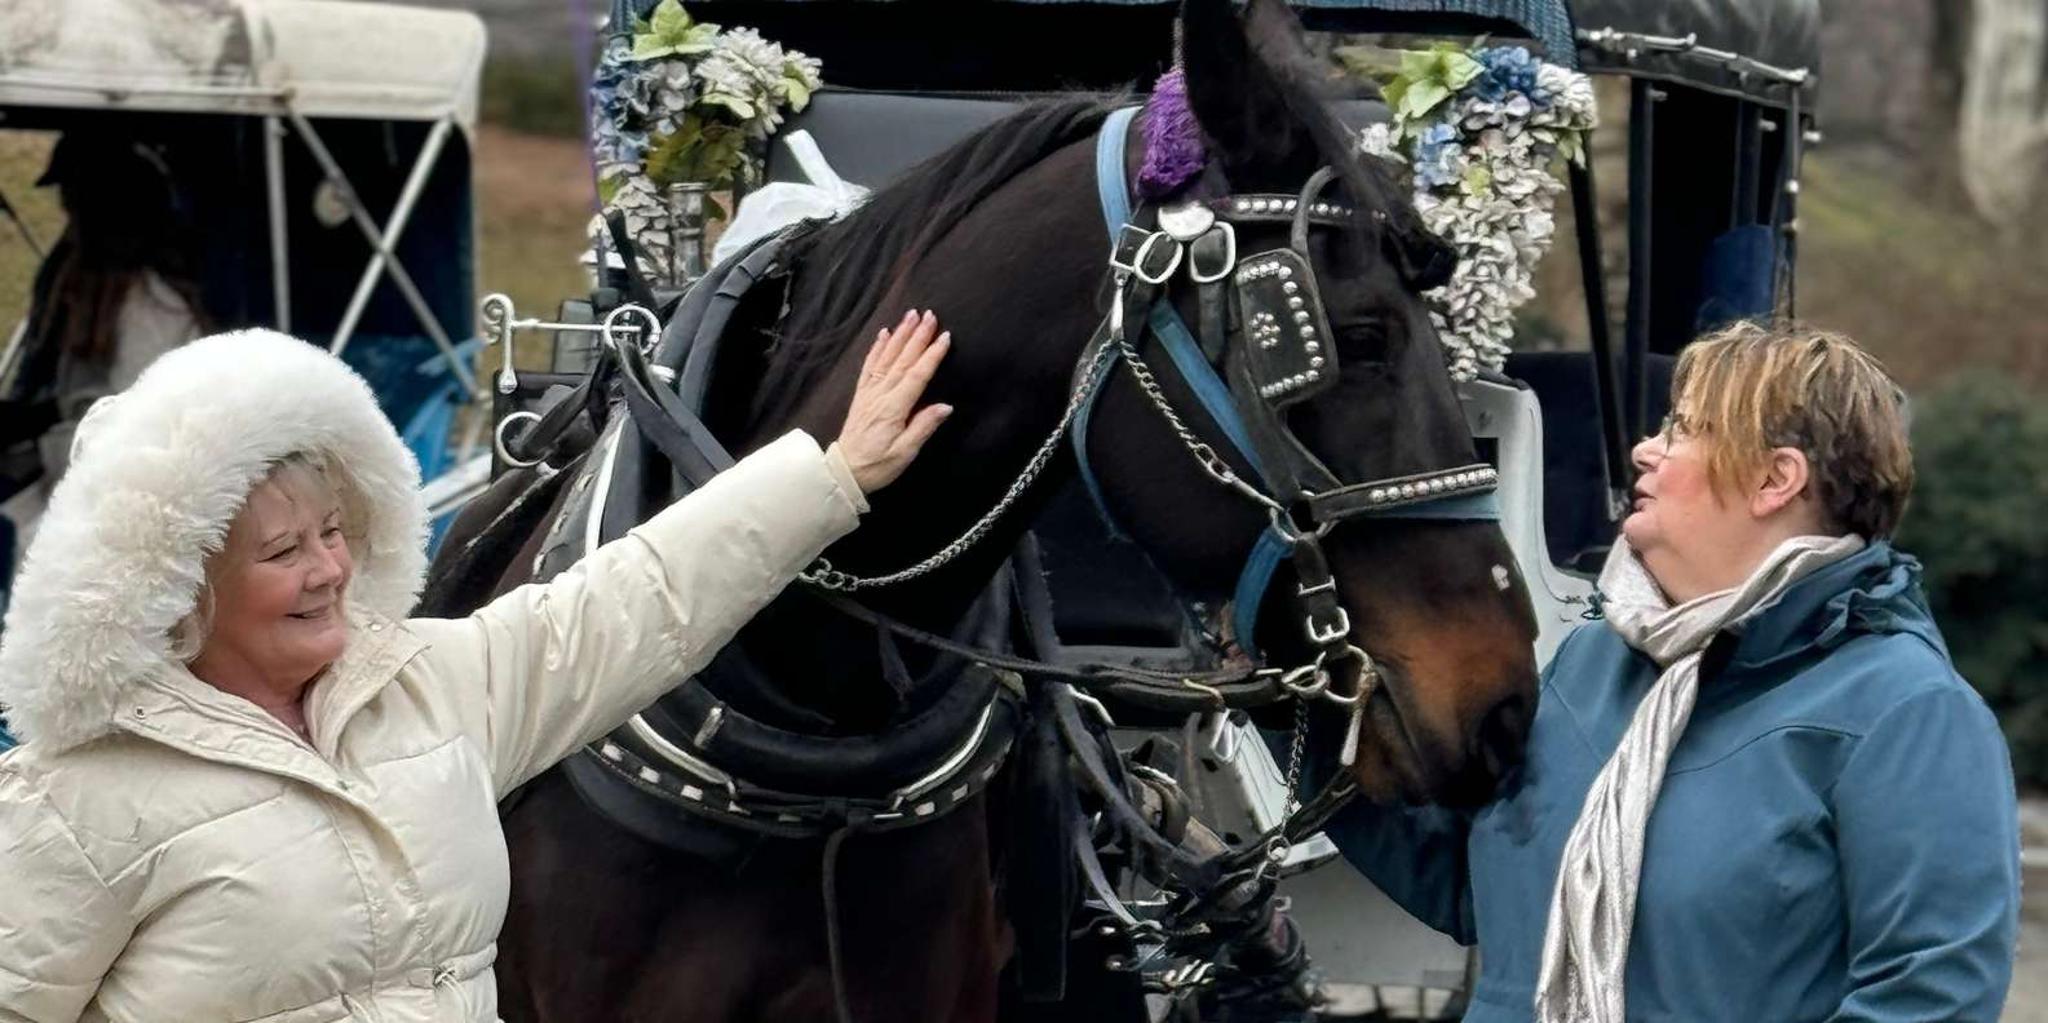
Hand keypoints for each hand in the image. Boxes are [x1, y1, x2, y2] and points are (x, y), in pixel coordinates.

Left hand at [837, 309, 953, 493]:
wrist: (844, 471)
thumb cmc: (878, 466)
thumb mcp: (905, 453)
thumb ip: (924, 427)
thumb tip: (945, 406)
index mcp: (894, 408)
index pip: (917, 376)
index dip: (932, 355)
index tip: (945, 336)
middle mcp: (881, 395)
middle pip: (902, 360)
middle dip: (917, 336)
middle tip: (930, 315)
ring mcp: (869, 392)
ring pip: (887, 357)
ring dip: (900, 335)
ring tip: (911, 315)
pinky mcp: (862, 395)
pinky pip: (869, 366)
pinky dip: (877, 348)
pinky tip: (884, 334)